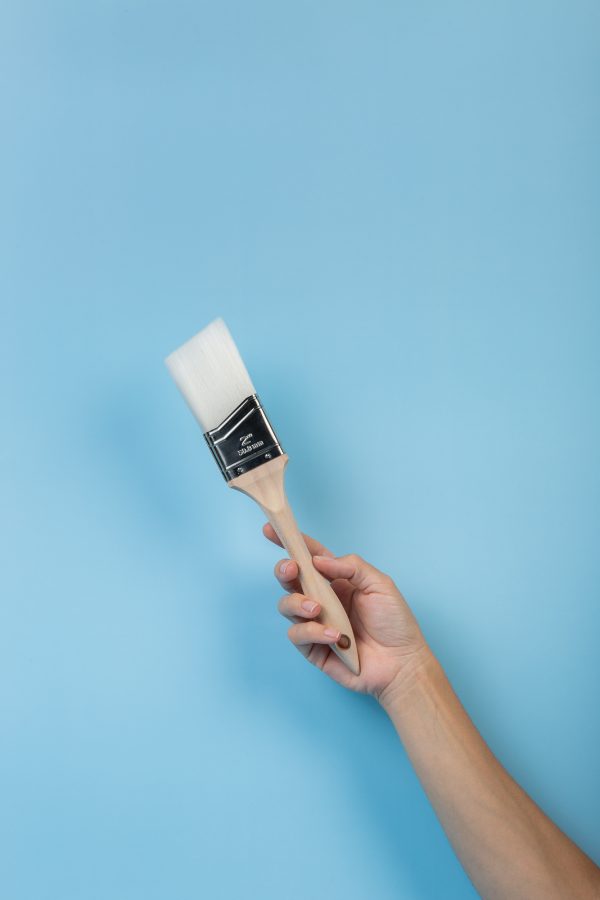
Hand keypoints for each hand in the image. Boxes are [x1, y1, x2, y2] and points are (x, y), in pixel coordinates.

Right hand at [263, 524, 429, 702]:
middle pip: (290, 580)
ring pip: (287, 606)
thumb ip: (351, 566)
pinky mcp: (313, 648)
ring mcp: (316, 623)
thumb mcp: (380, 584)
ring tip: (317, 608)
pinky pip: (298, 634)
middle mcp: (323, 600)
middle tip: (291, 569)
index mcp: (337, 581)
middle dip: (284, 571)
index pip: (310, 557)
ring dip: (297, 603)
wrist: (402, 663)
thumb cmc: (394, 623)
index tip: (271, 530)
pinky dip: (313, 632)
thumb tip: (318, 561)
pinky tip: (335, 636)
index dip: (291, 543)